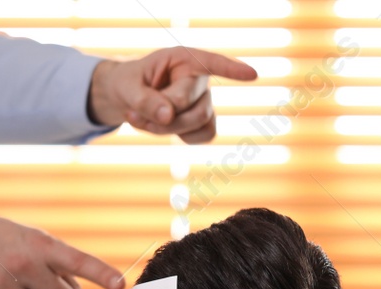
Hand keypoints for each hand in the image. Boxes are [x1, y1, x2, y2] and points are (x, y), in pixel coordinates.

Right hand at [0, 198, 124, 288]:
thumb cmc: (6, 243)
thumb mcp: (37, 250)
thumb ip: (64, 280)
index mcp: (42, 244)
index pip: (77, 261)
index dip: (100, 274)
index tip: (120, 285)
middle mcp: (22, 262)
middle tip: (42, 286)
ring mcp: (0, 282)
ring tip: (17, 287)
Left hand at [88, 47, 256, 142]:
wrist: (127, 97)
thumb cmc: (128, 84)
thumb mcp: (127, 88)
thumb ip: (145, 99)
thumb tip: (168, 116)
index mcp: (184, 59)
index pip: (212, 62)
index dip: (232, 69)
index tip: (252, 74)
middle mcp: (199, 78)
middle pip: (196, 104)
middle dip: (165, 118)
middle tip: (135, 115)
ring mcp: (204, 100)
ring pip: (201, 122)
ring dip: (169, 129)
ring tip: (141, 120)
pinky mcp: (204, 121)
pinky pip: (205, 135)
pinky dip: (183, 137)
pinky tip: (162, 128)